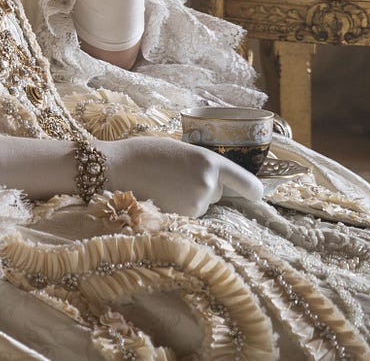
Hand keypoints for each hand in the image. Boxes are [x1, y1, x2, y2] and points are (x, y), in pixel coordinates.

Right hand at [98, 137, 262, 216]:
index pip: (250, 185)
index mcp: (211, 162)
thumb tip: (219, 181)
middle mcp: (208, 185)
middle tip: (177, 178)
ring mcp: (195, 204)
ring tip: (164, 185)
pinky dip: (178, 208)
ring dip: (189, 199)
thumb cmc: (144, 154)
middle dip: (204, 189)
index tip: (254, 194)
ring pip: (202, 205)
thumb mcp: (182, 150)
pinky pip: (188, 214)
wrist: (115, 168)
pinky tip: (160, 196)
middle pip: (218, 193)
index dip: (254, 191)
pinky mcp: (181, 218)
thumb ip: (203, 165)